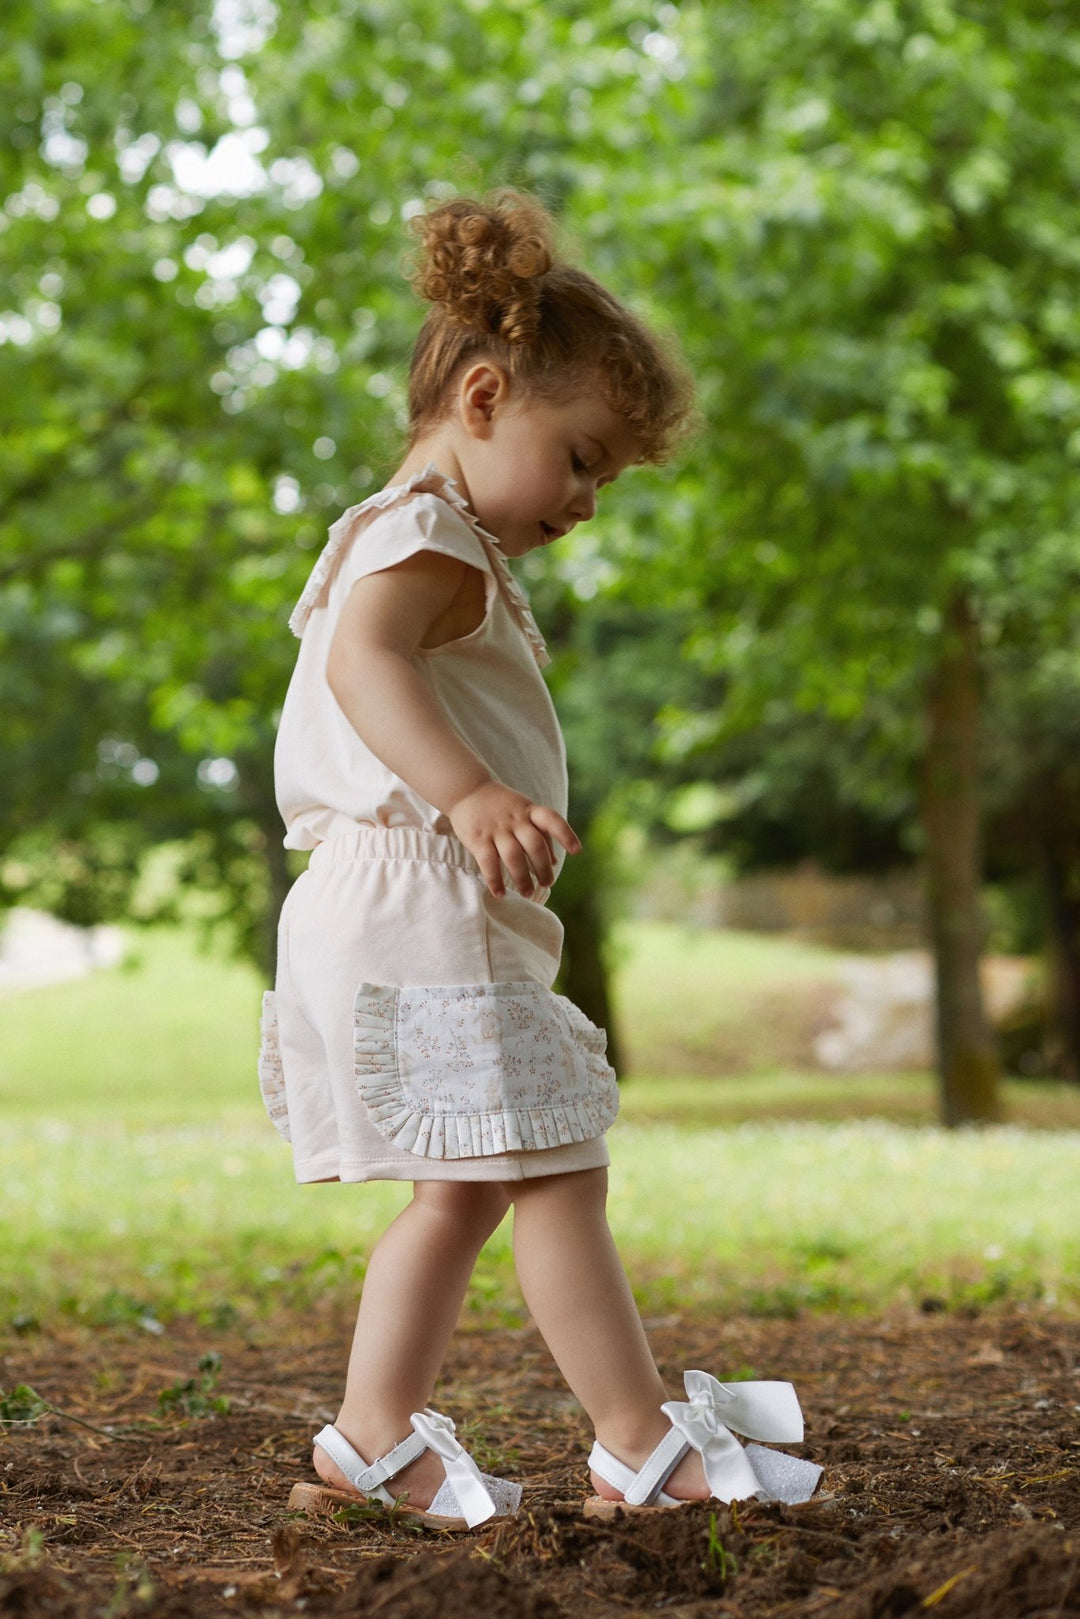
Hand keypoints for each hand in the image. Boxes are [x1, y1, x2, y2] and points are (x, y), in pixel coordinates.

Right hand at [449, 782, 580, 898]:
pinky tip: (500, 893)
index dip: (566, 834)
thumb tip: (556, 861)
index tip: (577, 851)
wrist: (467, 790)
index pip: (551, 820)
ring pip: (513, 856)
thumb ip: (541, 834)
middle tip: (547, 884)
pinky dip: (495, 880)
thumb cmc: (501, 805)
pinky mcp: (478, 838)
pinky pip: (488, 862)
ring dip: (522, 878)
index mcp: (529, 811)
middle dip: (543, 867)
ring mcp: (496, 829)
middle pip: (534, 844)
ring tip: (528, 893)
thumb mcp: (524, 812)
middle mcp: (515, 820)